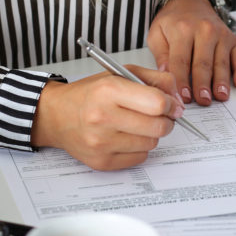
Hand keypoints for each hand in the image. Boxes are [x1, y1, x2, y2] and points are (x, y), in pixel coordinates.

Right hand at [32, 66, 182, 170]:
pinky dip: (139, 148)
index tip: (171, 104)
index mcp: (109, 91)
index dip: (171, 104)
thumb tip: (178, 100)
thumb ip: (156, 80)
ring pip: (151, 144)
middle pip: (158, 127)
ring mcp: (101, 143)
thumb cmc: (91, 93)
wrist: (56, 115)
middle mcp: (103, 118)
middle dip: (166, 121)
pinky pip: (140, 158)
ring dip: (151, 134)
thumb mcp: (121, 74)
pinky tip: (126, 137)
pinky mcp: (102, 162)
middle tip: (159, 116)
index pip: (157, 103)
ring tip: (136, 124)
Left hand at [147, 0, 235, 105]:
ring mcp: (221, 35)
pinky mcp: (233, 40)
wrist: (191, 2)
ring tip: (220, 96)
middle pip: (203, 63)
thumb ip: (160, 55)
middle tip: (202, 101)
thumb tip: (166, 75)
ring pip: (221, 62)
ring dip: (221, 81)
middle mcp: (204, 31)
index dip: (182, 81)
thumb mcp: (157, 33)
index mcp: (182, 30)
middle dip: (202, 84)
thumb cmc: (174, 21)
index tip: (182, 97)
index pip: (181, 61)